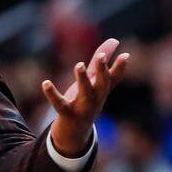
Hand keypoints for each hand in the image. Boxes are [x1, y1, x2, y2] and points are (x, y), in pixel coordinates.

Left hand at [43, 37, 129, 156]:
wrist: (76, 131)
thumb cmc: (87, 101)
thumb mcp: (94, 81)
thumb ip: (101, 62)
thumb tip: (115, 40)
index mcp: (101, 90)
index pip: (113, 78)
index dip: (120, 68)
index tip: (126, 56)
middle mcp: (95, 98)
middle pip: (102, 84)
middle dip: (102, 70)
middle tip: (101, 56)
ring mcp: (82, 107)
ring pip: (85, 93)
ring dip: (83, 79)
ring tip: (79, 65)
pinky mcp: (67, 113)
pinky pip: (59, 104)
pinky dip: (53, 94)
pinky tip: (46, 83)